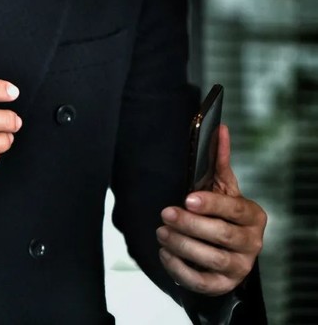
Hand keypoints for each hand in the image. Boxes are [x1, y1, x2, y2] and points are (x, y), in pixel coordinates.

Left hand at [157, 125, 266, 295]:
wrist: (225, 249)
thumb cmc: (222, 214)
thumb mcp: (223, 188)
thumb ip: (219, 161)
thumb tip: (219, 129)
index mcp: (252, 216)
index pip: (235, 210)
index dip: (211, 205)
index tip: (187, 199)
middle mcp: (251, 243)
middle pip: (221, 235)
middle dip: (190, 224)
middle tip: (165, 214)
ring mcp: (238, 266)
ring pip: (211, 258)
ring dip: (182, 245)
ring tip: (162, 232)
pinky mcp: (222, 284)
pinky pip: (202, 282)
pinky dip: (180, 269)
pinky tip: (165, 254)